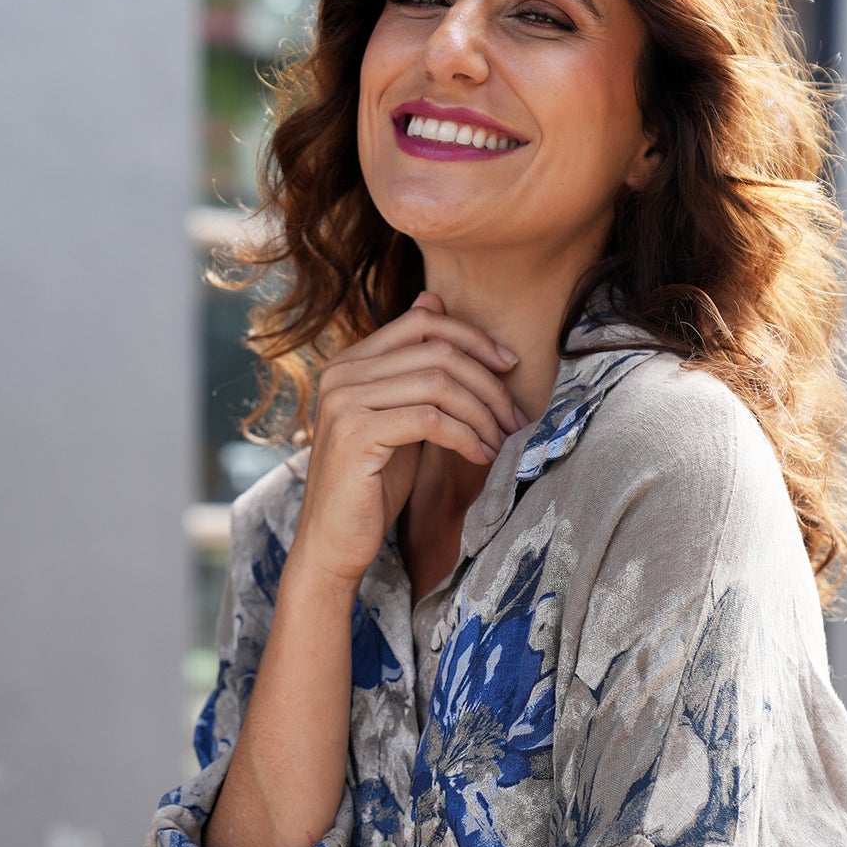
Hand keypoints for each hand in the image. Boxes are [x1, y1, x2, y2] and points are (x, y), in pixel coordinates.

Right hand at [290, 291, 523, 593]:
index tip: (508, 366)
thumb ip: (413, 372)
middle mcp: (341, 372)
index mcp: (349, 361)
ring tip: (500, 440)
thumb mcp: (397, 418)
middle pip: (436, 350)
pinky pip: (430, 419)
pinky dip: (466, 436)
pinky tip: (481, 455)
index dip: (473, 338)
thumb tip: (434, 303)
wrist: (333, 543)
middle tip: (513, 416)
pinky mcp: (356, 434)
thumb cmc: (371, 486)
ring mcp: (344, 401)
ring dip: (482, 412)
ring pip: (437, 383)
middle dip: (487, 382)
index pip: (423, 321)